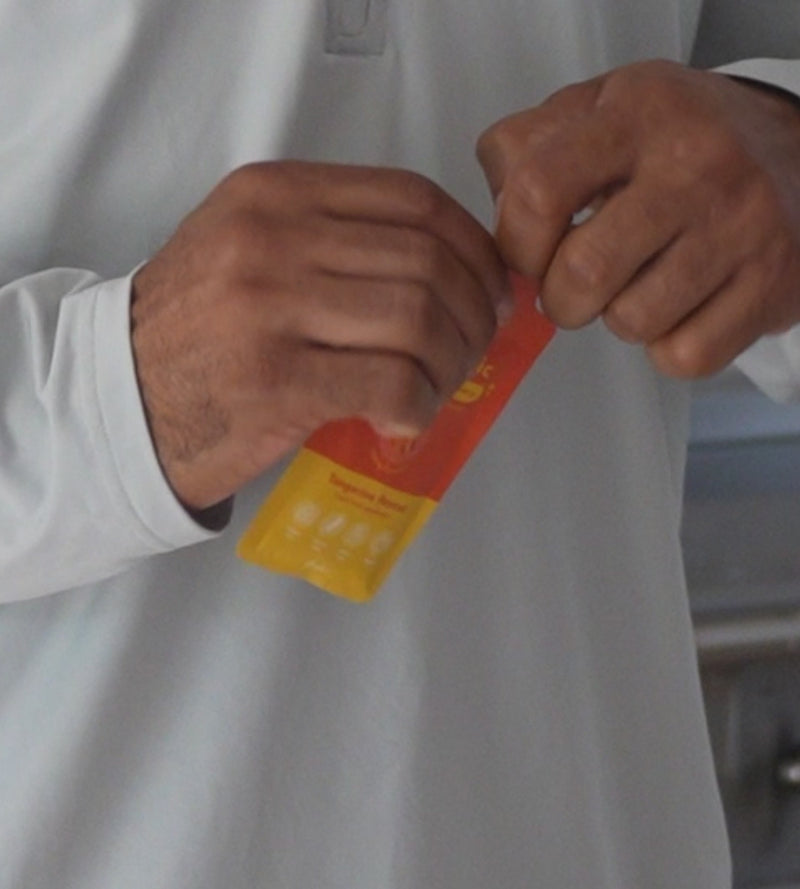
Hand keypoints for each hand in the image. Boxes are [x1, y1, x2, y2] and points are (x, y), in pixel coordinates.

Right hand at [131, 161, 508, 509]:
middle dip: (476, 313)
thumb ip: (335, 239)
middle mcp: (272, 239)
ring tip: (443, 384)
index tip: (491, 285)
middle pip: (426, 262)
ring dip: (454, 361)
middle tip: (477, 346)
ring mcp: (270, 309)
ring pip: (417, 320)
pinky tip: (409, 417)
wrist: (121, 399)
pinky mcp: (275, 382)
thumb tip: (451, 270)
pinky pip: (390, 384)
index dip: (474, 246)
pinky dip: (419, 405)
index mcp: (275, 194)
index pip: (413, 200)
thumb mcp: (251, 248)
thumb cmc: (197, 329)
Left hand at [477, 60, 799, 377]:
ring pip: (632, 320)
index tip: (528, 255)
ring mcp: (741, 227)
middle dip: (560, 300)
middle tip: (574, 289)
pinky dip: (666, 348)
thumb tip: (498, 217)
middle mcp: (696, 165)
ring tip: (637, 287)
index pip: (537, 192)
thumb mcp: (601, 112)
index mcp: (636, 114)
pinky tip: (677, 310)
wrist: (798, 151)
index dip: (514, 245)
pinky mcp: (772, 285)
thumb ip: (529, 149)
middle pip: (582, 272)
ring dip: (617, 319)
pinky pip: (684, 355)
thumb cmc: (676, 142)